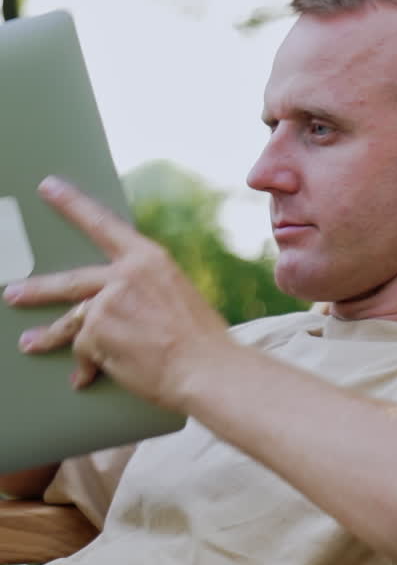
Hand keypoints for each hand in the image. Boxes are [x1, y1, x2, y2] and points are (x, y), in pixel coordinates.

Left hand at [2, 177, 227, 408]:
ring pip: (70, 321)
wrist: (207, 369)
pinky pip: (83, 350)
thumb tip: (118, 307)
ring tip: (30, 342)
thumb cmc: (201, 341)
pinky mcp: (97, 331)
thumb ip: (143, 291)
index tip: (49, 187)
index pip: (103, 223)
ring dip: (46, 336)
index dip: (72, 203)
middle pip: (70, 280)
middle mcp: (125, 274)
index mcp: (149, 259)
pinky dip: (87, 367)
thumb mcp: (177, 297)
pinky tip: (88, 377)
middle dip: (38, 288)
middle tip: (13, 291)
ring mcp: (108, 302)